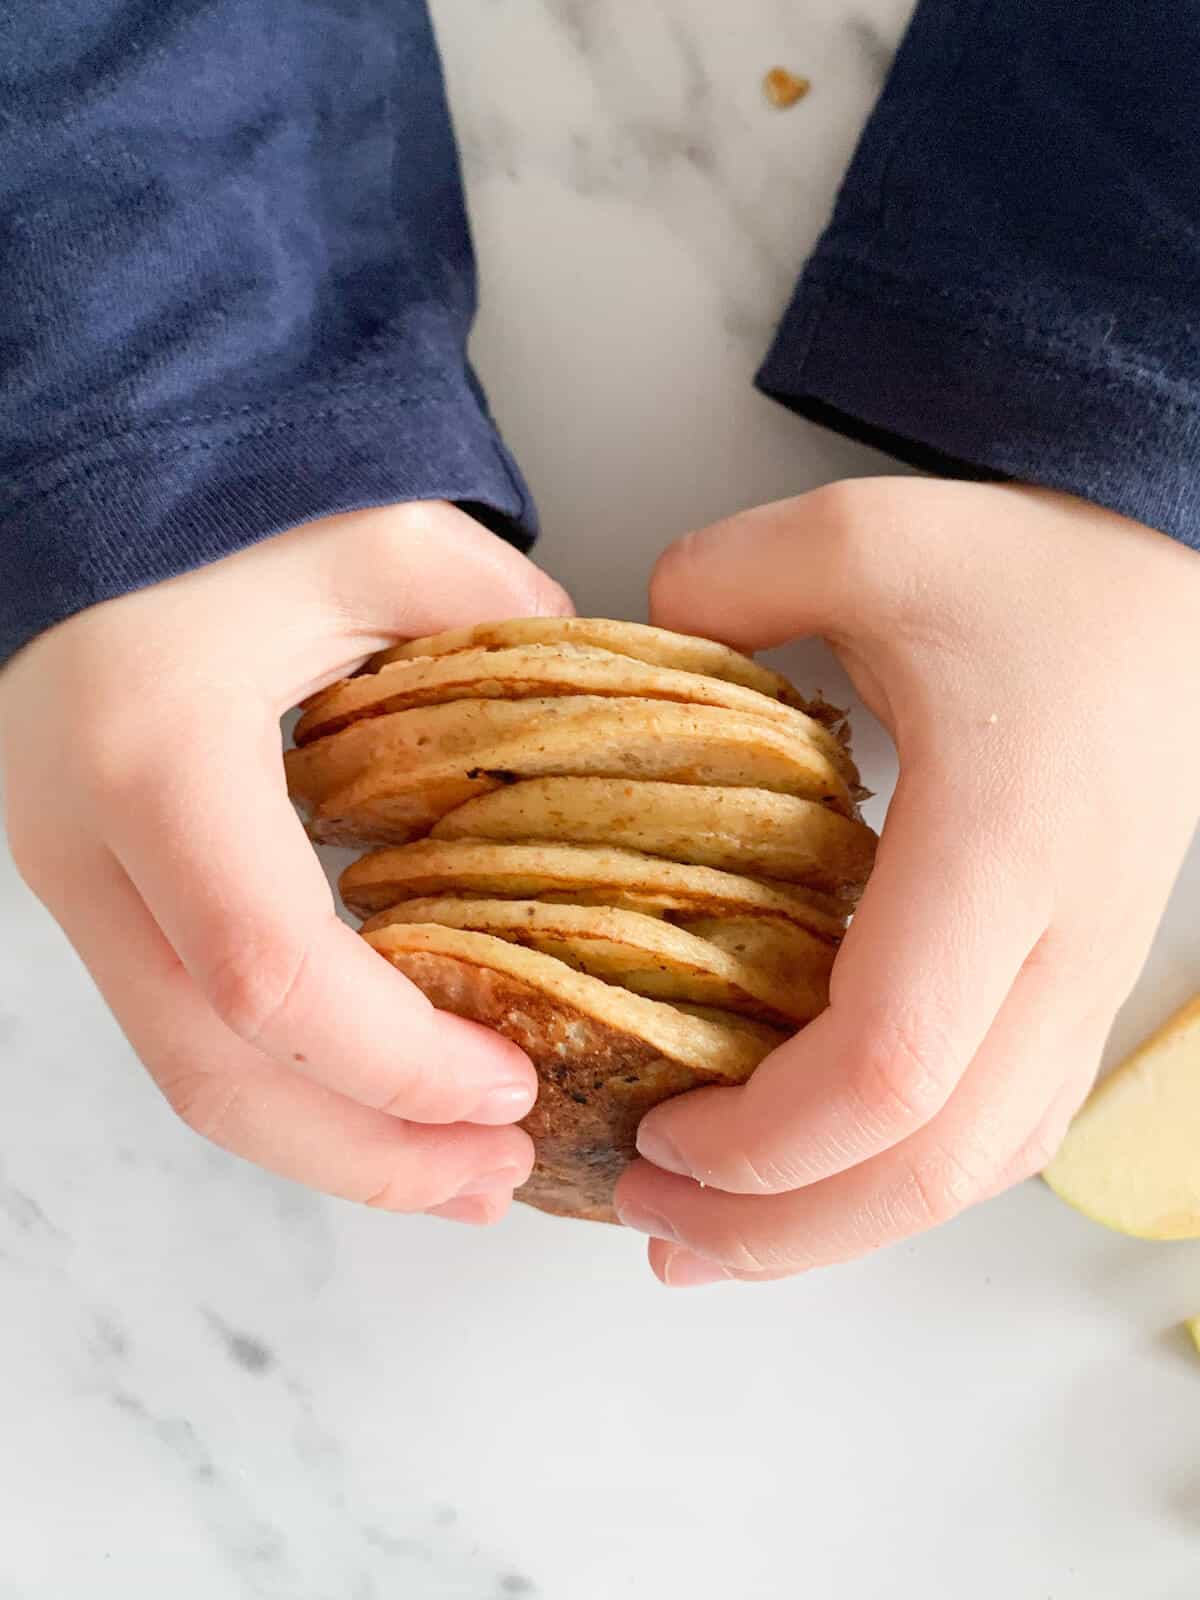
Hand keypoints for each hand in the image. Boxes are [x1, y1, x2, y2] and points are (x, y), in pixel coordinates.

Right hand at [0, 503, 570, 1223]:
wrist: (77, 506)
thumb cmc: (212, 509)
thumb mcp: (371, 535)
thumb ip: (496, 620)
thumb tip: (601, 710)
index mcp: (158, 761)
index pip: (267, 971)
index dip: (395, 1062)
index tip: (512, 1089)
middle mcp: (93, 854)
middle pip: (216, 1073)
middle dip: (368, 1155)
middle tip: (499, 1181)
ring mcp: (80, 893)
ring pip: (191, 1077)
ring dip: (333, 1147)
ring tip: (462, 1177)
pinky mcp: (103, 905)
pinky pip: (191, 1034)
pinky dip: (295, 1093)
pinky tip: (383, 1106)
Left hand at [615, 479, 1199, 1284]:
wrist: (1172, 593)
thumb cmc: (1036, 572)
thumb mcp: (868, 534)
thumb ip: (729, 579)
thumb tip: (633, 640)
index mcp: (996, 847)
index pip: (890, 1062)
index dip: (765, 1138)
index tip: (654, 1130)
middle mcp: (1057, 943)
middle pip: (931, 1163)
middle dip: (779, 1226)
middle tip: (652, 1225)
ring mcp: (1083, 979)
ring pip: (978, 1168)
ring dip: (838, 1228)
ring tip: (715, 1235)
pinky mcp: (1079, 985)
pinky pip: (1004, 1128)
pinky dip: (903, 1181)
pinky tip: (822, 1180)